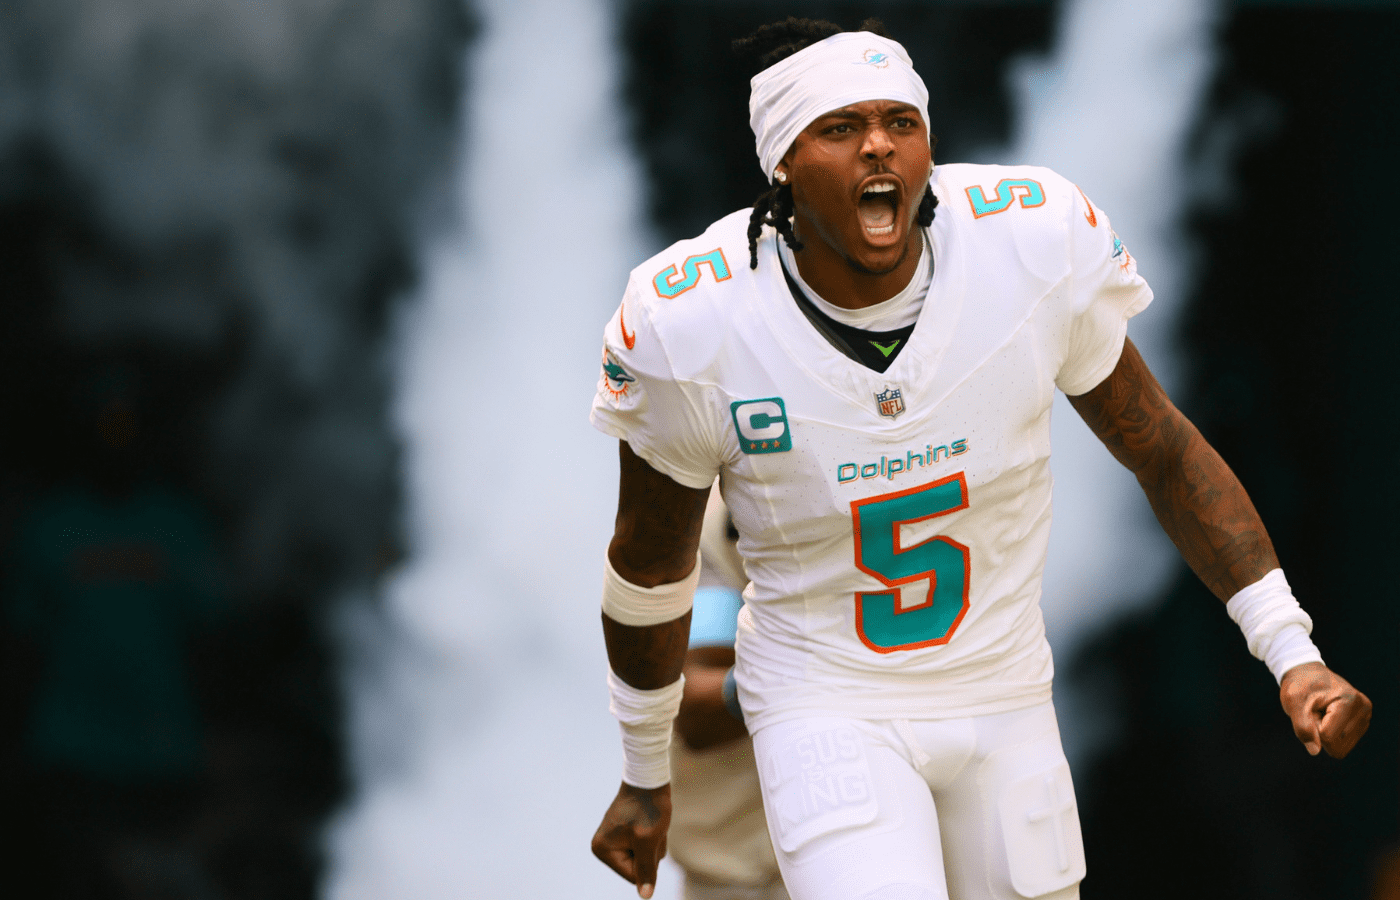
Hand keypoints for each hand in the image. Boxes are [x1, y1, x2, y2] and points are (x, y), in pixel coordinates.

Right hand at [591, 781, 670, 898]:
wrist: (650, 778)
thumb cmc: (648, 807)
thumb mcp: (649, 841)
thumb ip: (646, 870)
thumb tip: (645, 896)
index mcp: (602, 849)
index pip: (632, 876)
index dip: (648, 861)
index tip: (648, 836)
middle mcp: (604, 846)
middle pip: (637, 868)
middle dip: (651, 852)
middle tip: (651, 828)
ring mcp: (615, 839)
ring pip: (644, 857)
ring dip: (655, 844)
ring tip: (651, 823)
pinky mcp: (626, 832)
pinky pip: (645, 846)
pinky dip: (654, 837)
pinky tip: (652, 821)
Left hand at [1279, 662, 1371, 757]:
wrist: (1308, 674)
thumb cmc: (1300, 686)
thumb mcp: (1293, 701)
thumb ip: (1302, 727)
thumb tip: (1314, 751)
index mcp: (1349, 701)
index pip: (1328, 737)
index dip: (1311, 728)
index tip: (1310, 709)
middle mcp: (1363, 709)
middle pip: (1337, 746)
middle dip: (1320, 733)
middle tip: (1315, 712)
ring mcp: (1365, 717)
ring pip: (1341, 748)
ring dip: (1326, 734)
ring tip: (1322, 713)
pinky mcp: (1362, 724)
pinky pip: (1343, 745)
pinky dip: (1332, 734)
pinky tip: (1329, 717)